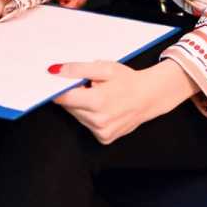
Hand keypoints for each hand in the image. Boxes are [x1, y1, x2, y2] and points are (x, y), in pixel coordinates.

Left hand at [50, 58, 186, 143]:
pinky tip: (104, 109)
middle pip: (70, 107)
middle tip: (90, 86)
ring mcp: (102, 132)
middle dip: (75, 96)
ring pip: (78, 117)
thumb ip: (78, 69)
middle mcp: (99, 121)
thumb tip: (56, 71)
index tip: (60, 83)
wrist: (150, 96)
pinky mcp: (105, 138)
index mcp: (97, 101)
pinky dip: (91, 116)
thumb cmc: (128, 80)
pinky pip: (87, 125)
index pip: (64, 98)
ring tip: (100, 97)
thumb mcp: (104, 69)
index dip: (60, 89)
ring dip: (83, 106)